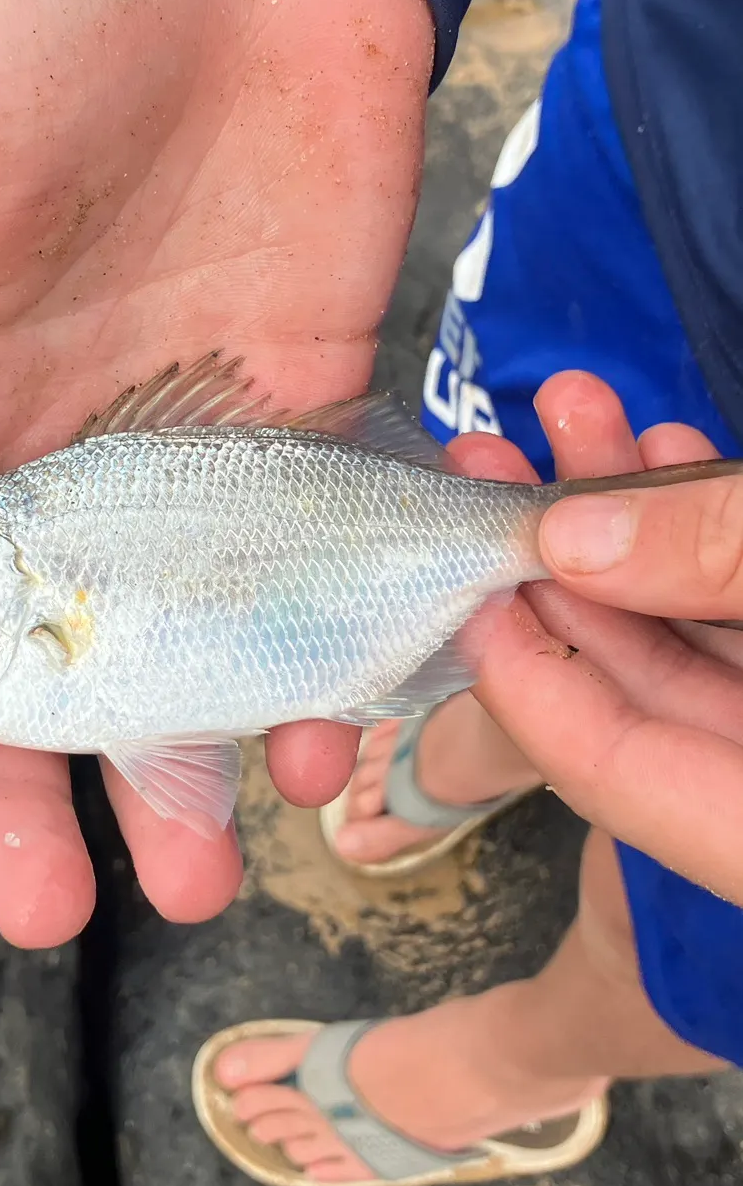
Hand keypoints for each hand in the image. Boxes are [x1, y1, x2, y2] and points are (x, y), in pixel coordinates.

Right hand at [0, 0, 432, 945]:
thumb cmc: (20, 12)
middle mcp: (41, 463)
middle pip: (27, 673)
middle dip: (33, 799)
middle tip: (51, 906)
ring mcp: (172, 457)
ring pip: (169, 658)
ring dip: (183, 772)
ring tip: (201, 873)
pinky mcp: (294, 425)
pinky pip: (300, 581)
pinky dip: (313, 664)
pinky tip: (325, 732)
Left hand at [456, 372, 742, 904]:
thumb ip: (728, 560)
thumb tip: (578, 536)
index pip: (612, 771)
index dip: (527, 681)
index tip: (467, 586)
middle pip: (639, 683)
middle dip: (560, 561)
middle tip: (482, 466)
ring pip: (691, 620)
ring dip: (630, 513)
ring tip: (569, 413)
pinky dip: (706, 526)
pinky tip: (658, 443)